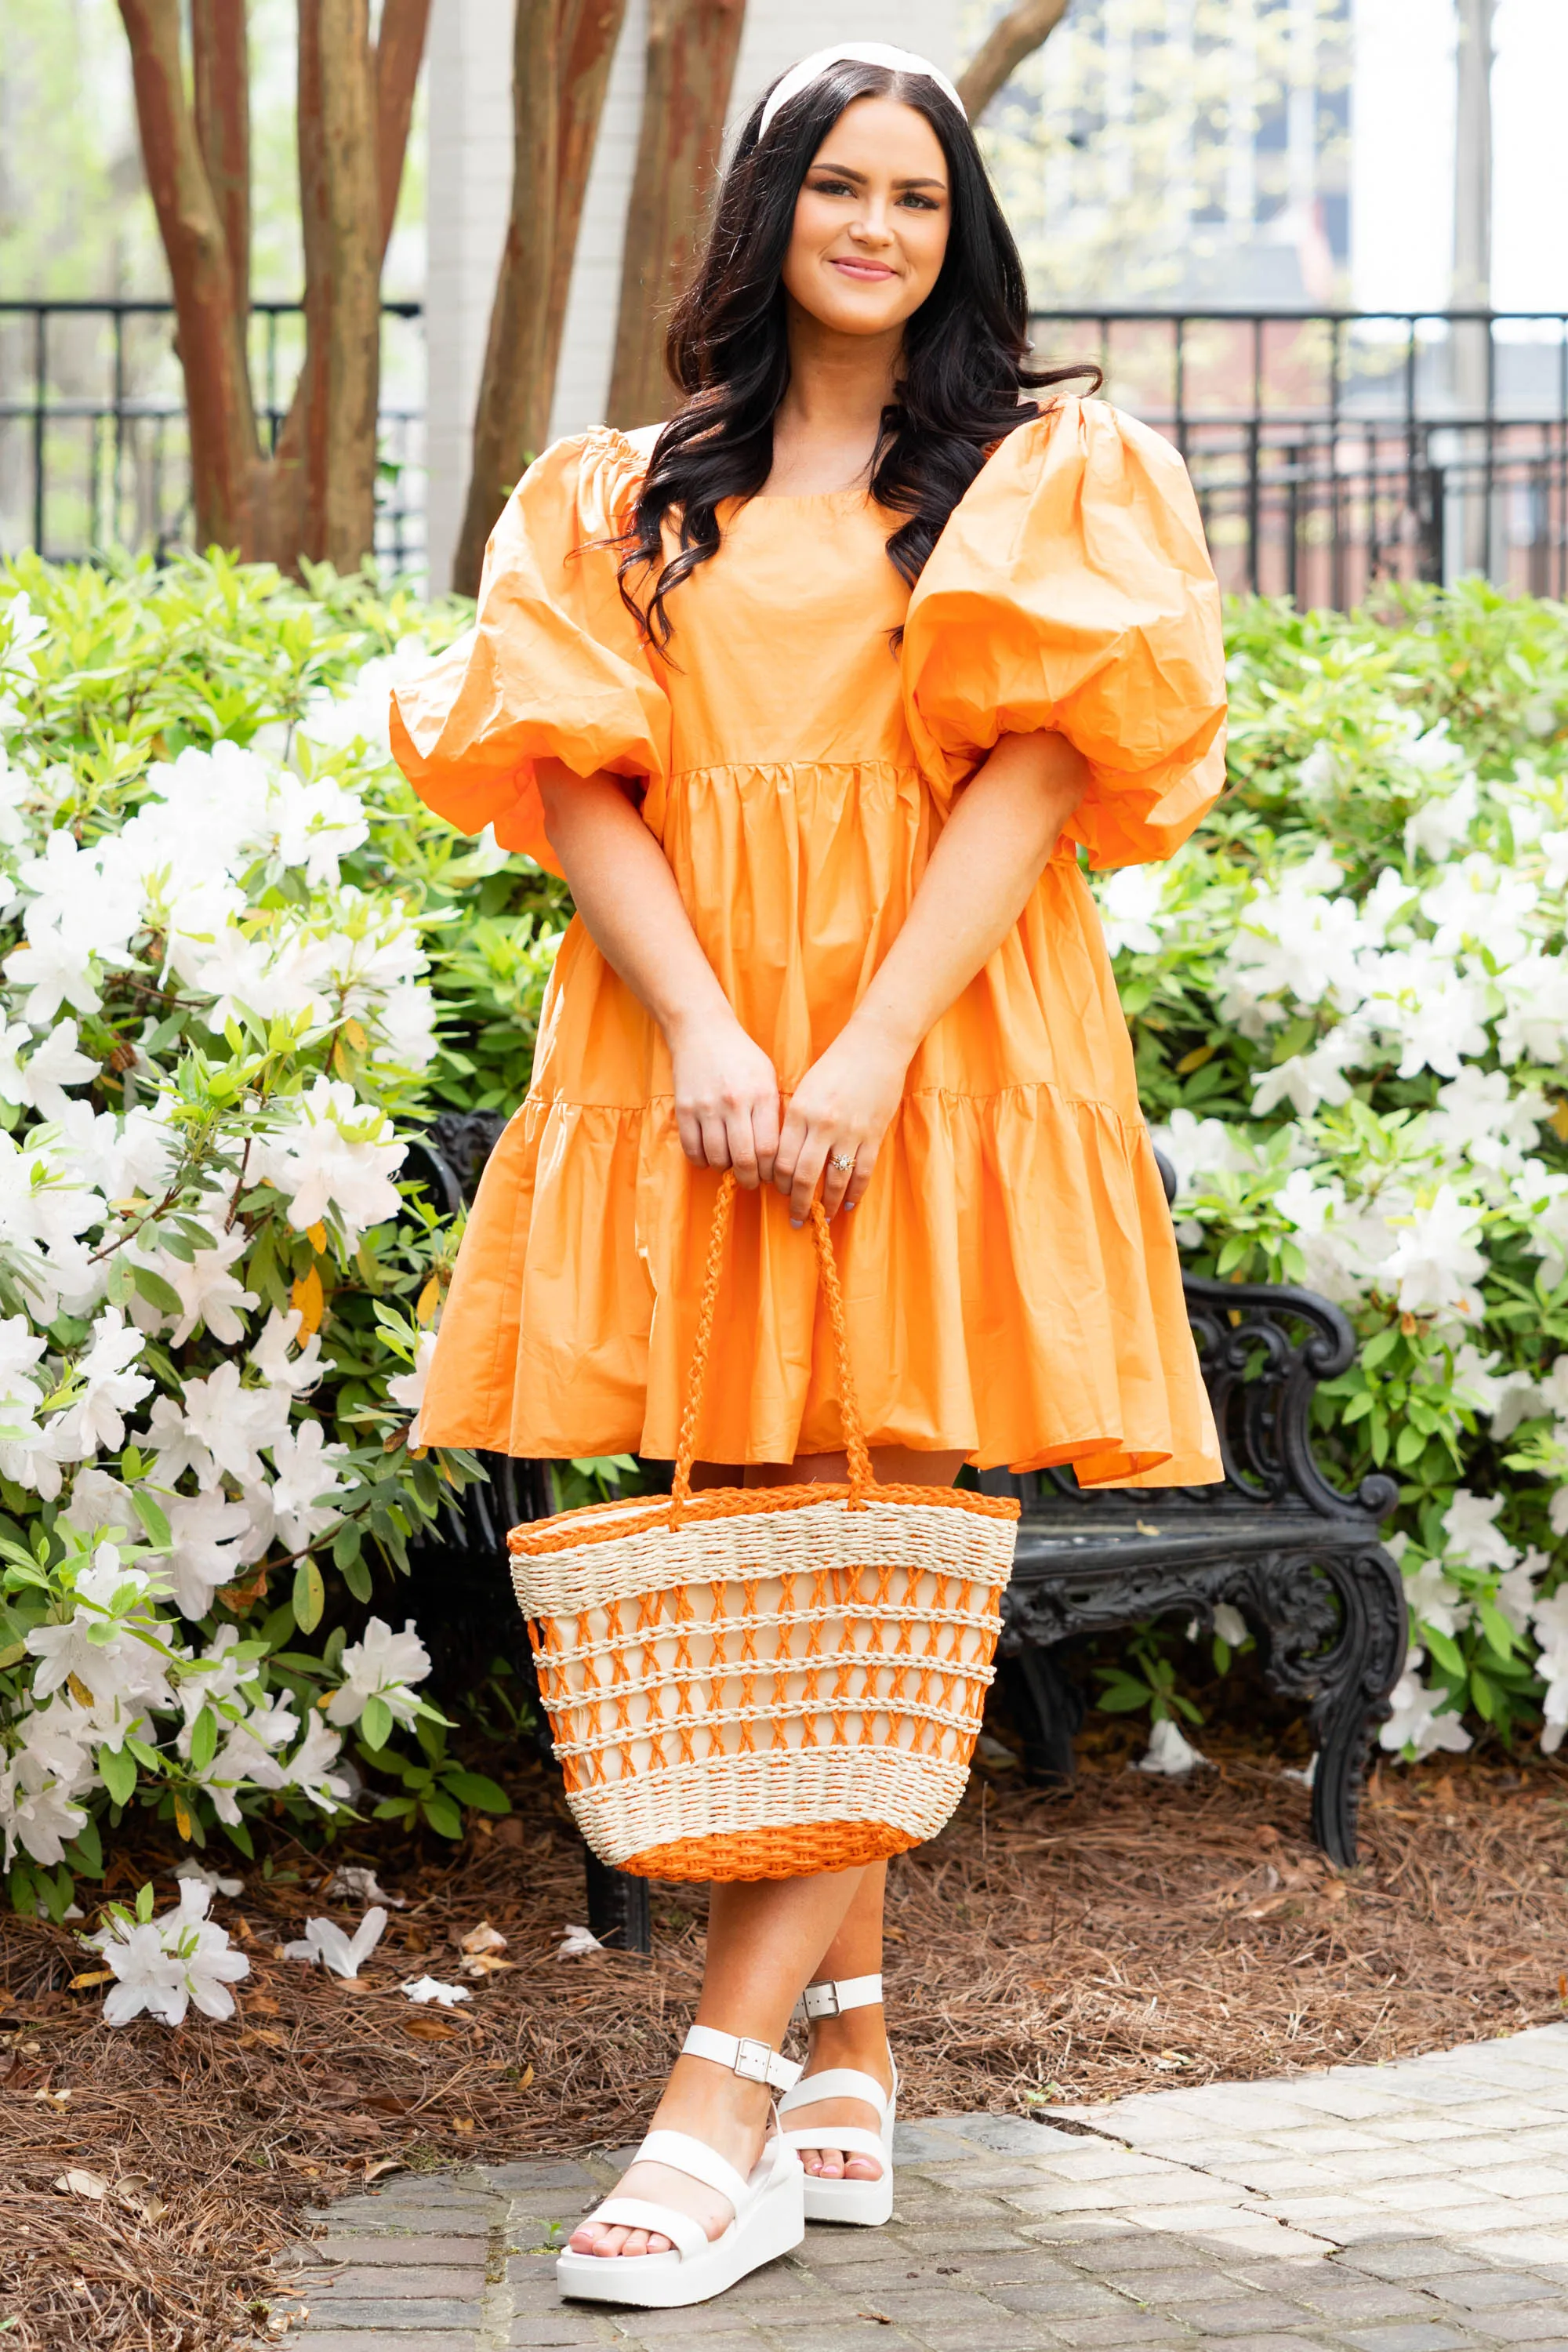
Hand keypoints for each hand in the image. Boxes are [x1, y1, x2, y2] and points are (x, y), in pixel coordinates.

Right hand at [668, 1011, 780, 1186]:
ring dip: (725, 1168)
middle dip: (750, 1179)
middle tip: (751, 1181)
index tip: (771, 1175)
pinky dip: (701, 1160)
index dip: (771, 1171)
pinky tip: (709, 1155)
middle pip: (745, 1160)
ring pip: (717, 1158)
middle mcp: (735, 1103)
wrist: (702, 1030)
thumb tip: (778, 1154)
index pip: (770, 1149)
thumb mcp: (768, 1077)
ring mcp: (707, 1106)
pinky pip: (692, 1149)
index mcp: (762, 1095)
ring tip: (730, 1164)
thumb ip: (773, 1112)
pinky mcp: (684, 1108)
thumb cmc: (741, 1056)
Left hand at [773, 1016, 910, 1223]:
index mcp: (799, 1112)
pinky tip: (848, 1204)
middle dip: (797, 1202)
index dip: (777, 1183)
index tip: (778, 1192)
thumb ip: (795, 1122)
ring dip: (827, 1204)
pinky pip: (862, 1172)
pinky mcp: (873, 1134)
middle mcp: (822, 1125)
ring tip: (823, 1217)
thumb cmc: (836, 1065)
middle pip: (803, 1176)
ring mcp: (850, 1131)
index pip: (781, 1160)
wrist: (875, 1046)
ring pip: (834, 1179)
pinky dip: (854, 1192)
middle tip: (795, 1218)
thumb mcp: (805, 1089)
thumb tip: (784, 1158)